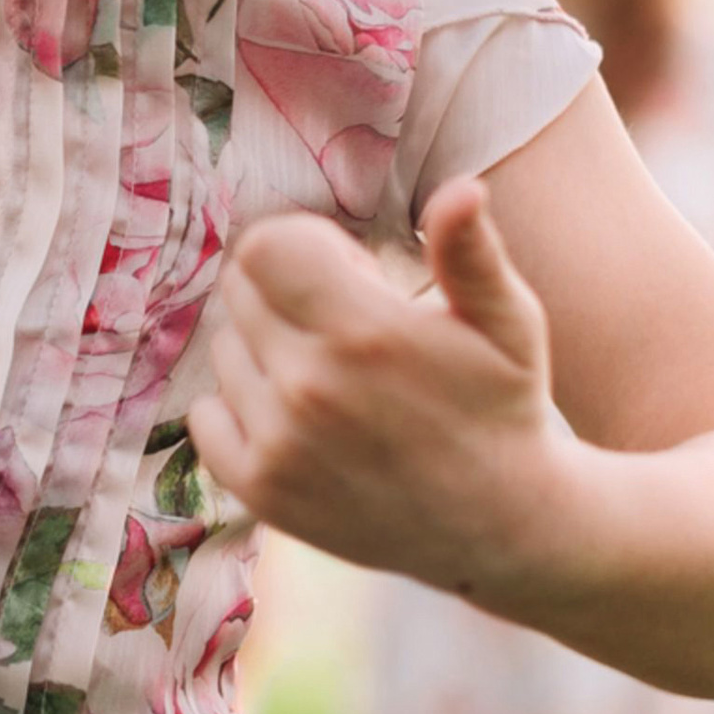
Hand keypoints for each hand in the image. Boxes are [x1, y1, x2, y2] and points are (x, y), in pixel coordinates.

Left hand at [189, 182, 571, 595]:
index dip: (303, 244)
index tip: (350, 272)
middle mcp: (310, 388)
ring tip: (334, 380)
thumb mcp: (507, 324)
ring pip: (226, 351)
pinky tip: (300, 419)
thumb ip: (471, 253)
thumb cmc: (503, 407)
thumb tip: (462, 188)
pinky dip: (239, 408)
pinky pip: (206, 416)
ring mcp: (279, 444)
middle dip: (286, 290)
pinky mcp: (261, 491)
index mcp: (366, 334)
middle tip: (348, 326)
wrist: (499, 525)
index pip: (264, 248)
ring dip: (268, 351)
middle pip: (240, 291)